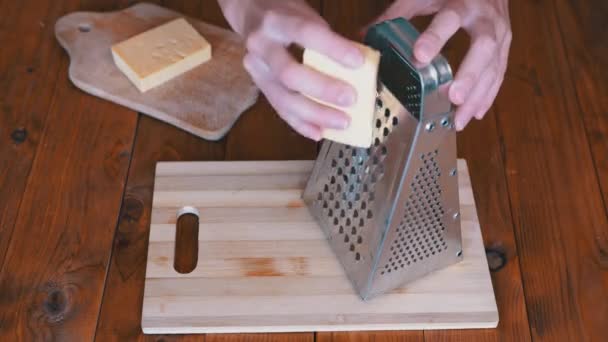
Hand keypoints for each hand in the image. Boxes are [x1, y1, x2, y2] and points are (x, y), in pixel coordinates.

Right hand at [218, 0, 365, 139]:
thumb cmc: (287, 15)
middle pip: (289, 73)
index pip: (306, 33)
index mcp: (277, 21)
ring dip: (315, 114)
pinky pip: (280, 109)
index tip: (358, 62)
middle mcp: (261, 45)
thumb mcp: (306, 15)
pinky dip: (301, 124)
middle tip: (351, 99)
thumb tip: (360, 66)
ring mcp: (257, 69)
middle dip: (323, 90)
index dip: (333, 49)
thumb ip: (327, 38)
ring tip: (342, 123)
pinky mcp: (259, 86)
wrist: (251, 14)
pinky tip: (320, 133)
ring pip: (283, 98)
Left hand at [372, 0, 511, 129]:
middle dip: (469, 74)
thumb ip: (398, 13)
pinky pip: (499, 73)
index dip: (436, 37)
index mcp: (462, 1)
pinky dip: (487, 95)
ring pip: (494, 66)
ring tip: (460, 119)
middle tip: (453, 97)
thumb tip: (365, 36)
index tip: (420, 56)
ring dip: (478, 95)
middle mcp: (485, 18)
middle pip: (484, 47)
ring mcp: (500, 33)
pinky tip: (474, 113)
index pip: (450, 18)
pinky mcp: (505, 46)